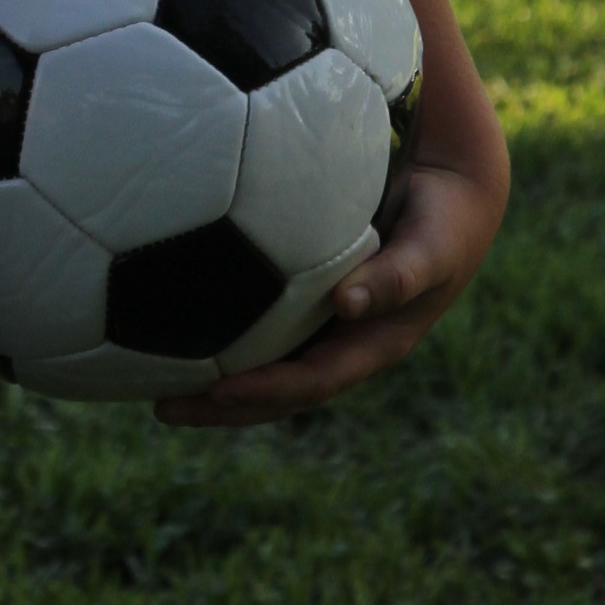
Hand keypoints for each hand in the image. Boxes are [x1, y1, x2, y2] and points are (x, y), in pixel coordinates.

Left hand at [158, 149, 504, 426]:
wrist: (454, 197)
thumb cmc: (443, 222)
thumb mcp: (430, 250)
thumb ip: (397, 276)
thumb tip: (347, 303)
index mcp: (371, 345)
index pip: (309, 383)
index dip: (263, 391)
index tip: (215, 392)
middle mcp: (342, 344)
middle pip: (276, 391)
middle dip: (221, 406)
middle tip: (160, 407)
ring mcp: (325, 326)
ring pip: (263, 364)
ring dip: (213, 380)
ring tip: (151, 381)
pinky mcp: (310, 298)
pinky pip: (261, 326)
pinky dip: (223, 334)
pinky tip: (175, 325)